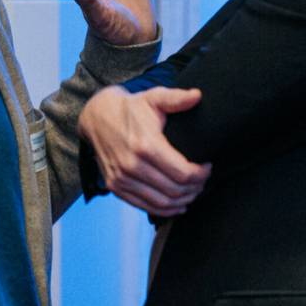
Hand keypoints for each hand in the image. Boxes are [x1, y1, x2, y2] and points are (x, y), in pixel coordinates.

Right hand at [78, 85, 210, 215]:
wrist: (97, 117)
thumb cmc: (132, 108)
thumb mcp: (153, 97)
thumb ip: (176, 98)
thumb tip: (198, 95)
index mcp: (145, 145)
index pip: (183, 172)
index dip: (201, 174)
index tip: (207, 167)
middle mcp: (132, 165)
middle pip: (175, 190)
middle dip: (195, 188)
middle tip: (203, 180)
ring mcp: (122, 179)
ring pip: (162, 202)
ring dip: (182, 200)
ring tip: (193, 191)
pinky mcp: (116, 187)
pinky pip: (145, 206)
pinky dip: (165, 209)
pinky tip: (178, 204)